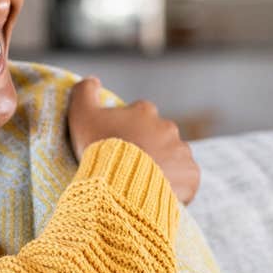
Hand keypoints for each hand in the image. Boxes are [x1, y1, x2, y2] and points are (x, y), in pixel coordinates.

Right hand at [67, 76, 200, 204]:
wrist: (120, 185)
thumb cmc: (99, 149)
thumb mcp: (81, 116)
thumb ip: (84, 92)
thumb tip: (92, 80)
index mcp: (144, 111)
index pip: (138, 117)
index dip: (126, 131)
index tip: (117, 146)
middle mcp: (167, 127)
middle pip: (157, 137)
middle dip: (147, 149)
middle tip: (129, 167)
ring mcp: (182, 151)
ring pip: (172, 158)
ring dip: (162, 167)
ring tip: (144, 184)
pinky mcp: (191, 174)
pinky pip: (186, 179)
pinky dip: (177, 185)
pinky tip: (160, 193)